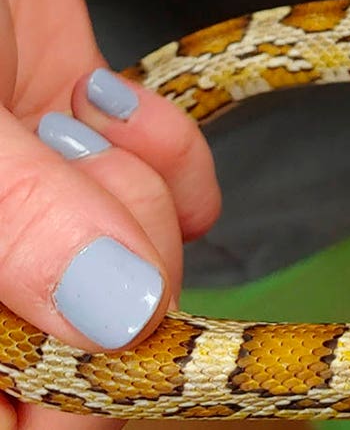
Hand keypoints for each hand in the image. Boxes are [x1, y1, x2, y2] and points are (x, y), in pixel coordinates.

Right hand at [0, 0, 219, 429]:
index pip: (12, 409)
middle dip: (113, 268)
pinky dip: (167, 149)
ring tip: (65, 125)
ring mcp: (41, 209)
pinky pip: (176, 190)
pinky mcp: (89, 147)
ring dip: (128, 189)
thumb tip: (113, 312)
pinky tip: (112, 107)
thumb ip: (12, 219)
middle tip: (77, 180)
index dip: (61, 408)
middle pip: (95, 343)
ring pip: (147, 266)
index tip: (104, 374)